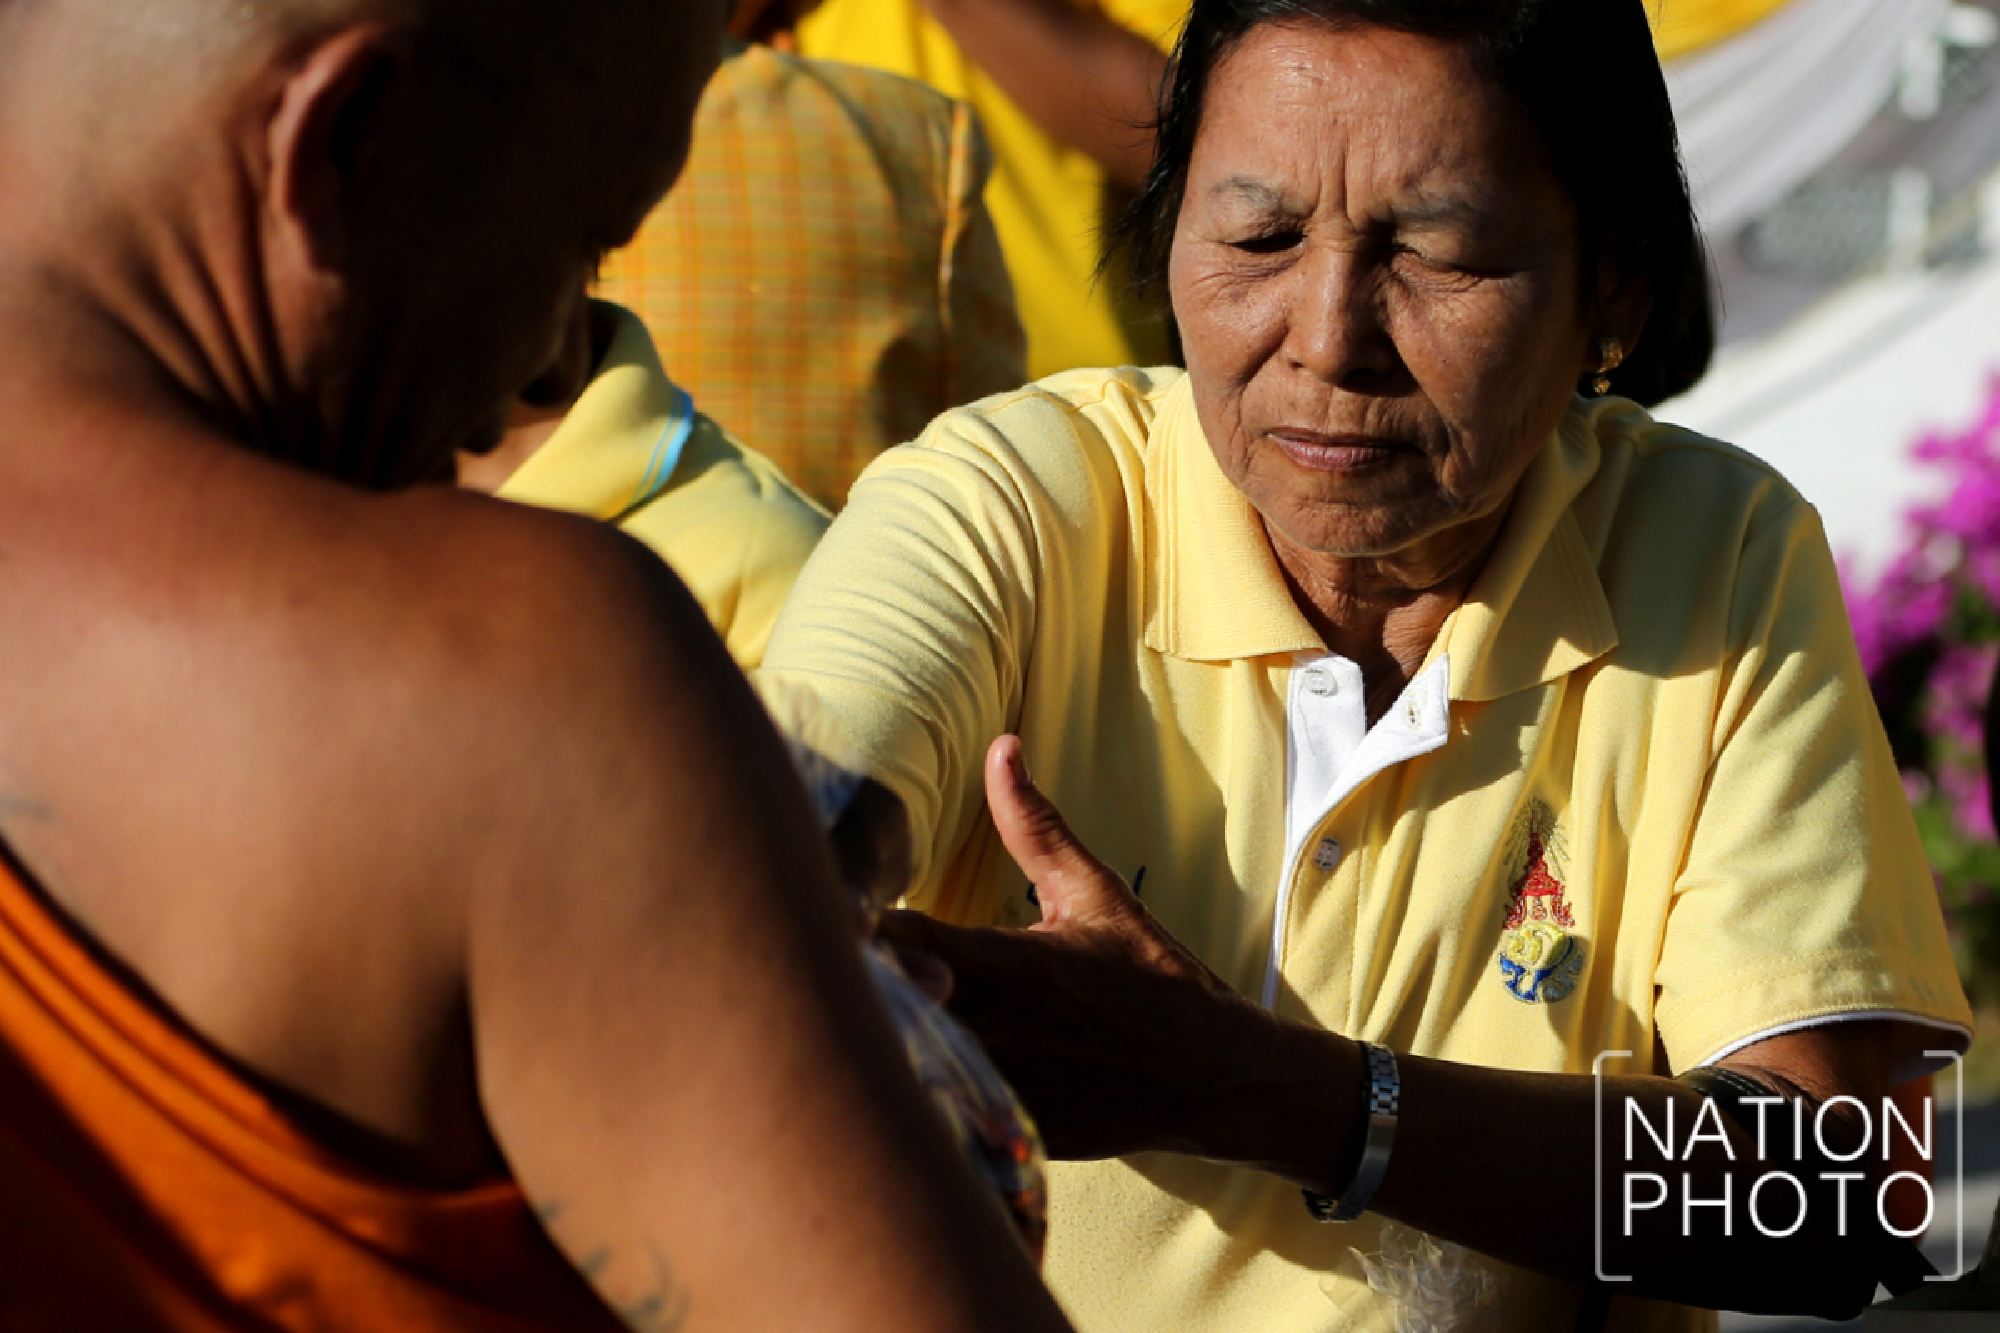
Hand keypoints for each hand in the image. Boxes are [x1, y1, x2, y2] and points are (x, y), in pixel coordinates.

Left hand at [878, 736, 1283, 1160]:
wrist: (1211, 1078)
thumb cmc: (1151, 978)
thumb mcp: (1094, 895)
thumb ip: (1034, 826)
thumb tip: (1000, 748)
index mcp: (1003, 964)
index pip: (892, 940)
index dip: (853, 927)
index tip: (838, 910)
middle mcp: (989, 1029)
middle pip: (879, 1009)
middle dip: (857, 986)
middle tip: (838, 963)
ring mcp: (991, 1088)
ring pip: (900, 1065)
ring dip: (880, 1038)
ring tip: (866, 1016)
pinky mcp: (1000, 1131)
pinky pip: (936, 1112)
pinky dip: (919, 1089)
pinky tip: (917, 1069)